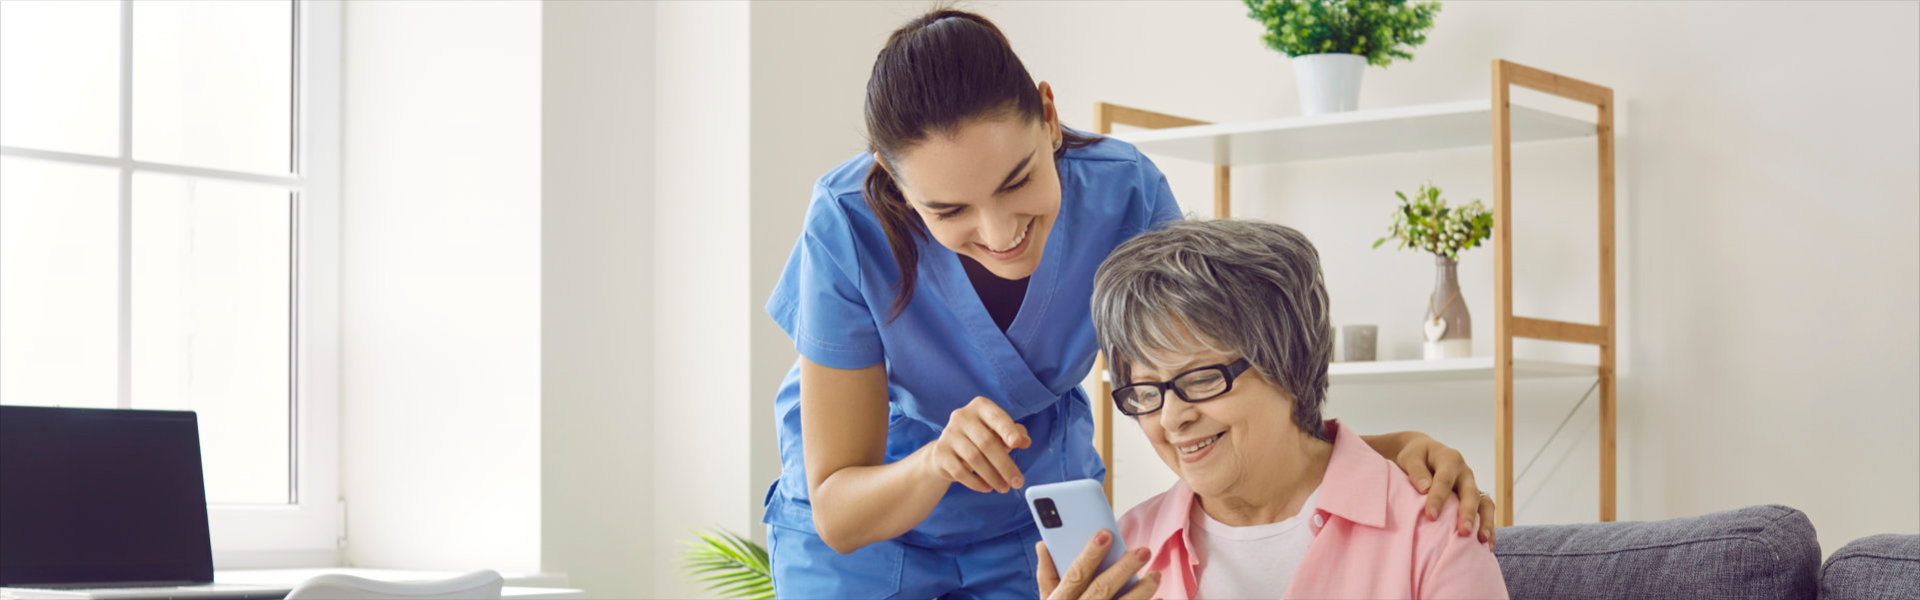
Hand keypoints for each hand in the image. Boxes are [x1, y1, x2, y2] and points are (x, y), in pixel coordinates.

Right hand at [923, 396, 1030, 492]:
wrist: (949, 451)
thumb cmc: (980, 439)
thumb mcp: (999, 432)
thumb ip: (1014, 434)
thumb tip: (1025, 441)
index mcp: (980, 406)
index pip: (996, 417)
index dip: (1008, 430)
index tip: (1018, 444)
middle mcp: (962, 416)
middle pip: (987, 442)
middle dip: (1005, 465)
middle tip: (1018, 482)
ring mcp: (948, 434)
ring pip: (974, 458)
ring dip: (993, 477)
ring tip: (1004, 488)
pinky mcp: (940, 452)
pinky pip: (960, 471)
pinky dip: (976, 482)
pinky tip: (987, 488)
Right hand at [1036, 532, 1157, 599]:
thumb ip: (1047, 575)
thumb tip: (1043, 544)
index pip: (1075, 574)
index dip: (1090, 554)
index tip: (1105, 534)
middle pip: (1102, 589)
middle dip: (1123, 569)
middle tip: (1143, 551)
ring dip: (1142, 591)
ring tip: (1155, 575)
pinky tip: (1160, 598)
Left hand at [1394, 433, 1496, 543]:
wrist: (1425, 453)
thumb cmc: (1416, 457)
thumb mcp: (1410, 457)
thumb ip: (1416, 471)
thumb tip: (1425, 488)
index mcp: (1450, 460)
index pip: (1444, 480)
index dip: (1438, 498)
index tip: (1431, 516)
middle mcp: (1465, 473)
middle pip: (1470, 493)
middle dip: (1468, 513)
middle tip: (1463, 531)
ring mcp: (1472, 486)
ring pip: (1485, 504)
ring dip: (1485, 522)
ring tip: (1482, 541)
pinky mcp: (1475, 499)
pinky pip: (1486, 513)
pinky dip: (1488, 528)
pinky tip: (1487, 546)